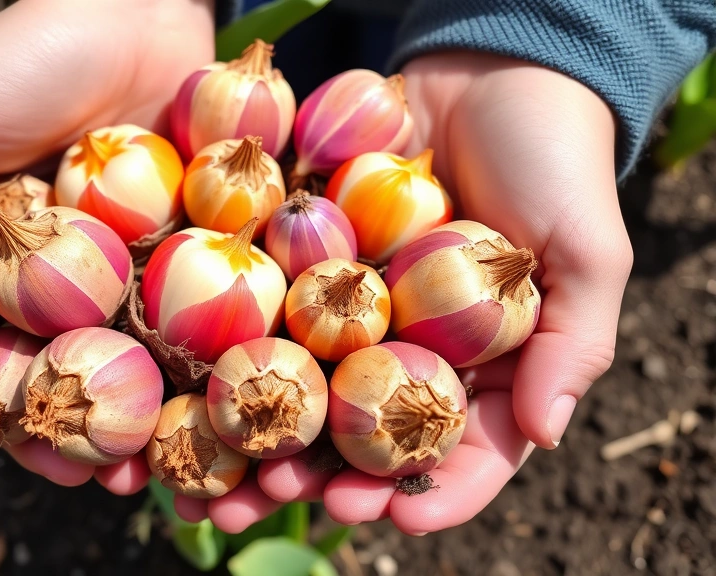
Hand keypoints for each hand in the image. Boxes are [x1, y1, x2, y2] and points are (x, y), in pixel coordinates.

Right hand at [0, 0, 214, 491]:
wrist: (136, 9)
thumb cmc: (28, 50)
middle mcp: (9, 270)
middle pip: (7, 366)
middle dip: (28, 427)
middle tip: (62, 472)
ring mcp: (83, 271)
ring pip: (81, 363)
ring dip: (97, 420)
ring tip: (122, 467)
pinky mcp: (147, 260)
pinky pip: (149, 329)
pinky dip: (161, 373)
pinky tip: (179, 411)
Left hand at [186, 52, 632, 533]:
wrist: (486, 69)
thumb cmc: (553, 159)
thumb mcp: (588, 248)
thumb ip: (576, 340)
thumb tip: (547, 433)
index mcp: (484, 365)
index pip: (462, 449)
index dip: (432, 493)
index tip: (392, 519)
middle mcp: (413, 349)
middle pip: (367, 435)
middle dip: (325, 477)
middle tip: (284, 498)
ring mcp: (355, 310)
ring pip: (306, 388)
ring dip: (264, 435)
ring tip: (225, 472)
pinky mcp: (309, 265)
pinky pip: (272, 315)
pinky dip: (235, 352)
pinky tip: (194, 385)